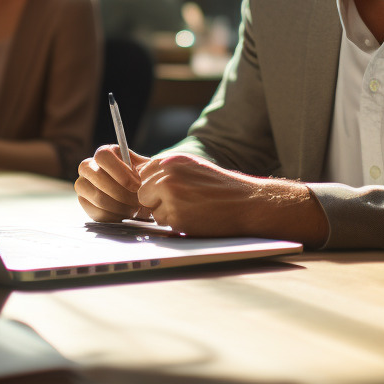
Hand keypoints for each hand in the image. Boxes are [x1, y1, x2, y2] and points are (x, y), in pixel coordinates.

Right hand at [75, 145, 153, 222]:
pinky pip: (97, 212)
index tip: (136, 186)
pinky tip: (125, 214)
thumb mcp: (145, 170)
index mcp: (104, 153)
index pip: (104, 155)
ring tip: (134, 209)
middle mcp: (89, 166)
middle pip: (97, 176)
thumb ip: (144, 167)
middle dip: (121, 193)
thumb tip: (147, 168)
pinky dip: (115, 216)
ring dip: (120, 206)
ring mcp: (83, 184)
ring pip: (98, 197)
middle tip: (136, 202)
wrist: (135, 198)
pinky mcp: (83, 202)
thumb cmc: (140, 181)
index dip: (120, 172)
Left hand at [137, 153, 328, 245]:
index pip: (143, 173)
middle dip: (156, 200)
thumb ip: (167, 170)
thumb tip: (136, 171)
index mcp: (172, 160)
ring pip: (151, 209)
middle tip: (181, 201)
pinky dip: (175, 223)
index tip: (170, 190)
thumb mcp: (192, 168)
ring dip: (166, 212)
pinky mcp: (176, 216)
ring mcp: (170, 195)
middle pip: (142, 192)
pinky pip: (163, 223)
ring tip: (190, 207)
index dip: (154, 185)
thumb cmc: (221, 186)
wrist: (247, 202)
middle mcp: (168, 174)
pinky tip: (194, 216)